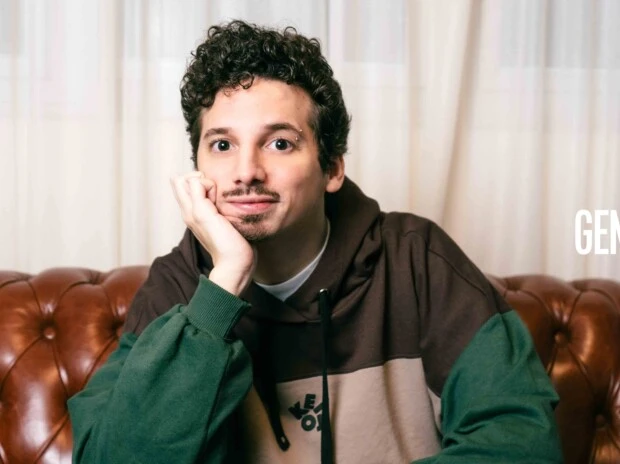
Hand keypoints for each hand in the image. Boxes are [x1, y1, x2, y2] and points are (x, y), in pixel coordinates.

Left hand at [170, 171, 254, 295]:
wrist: (236, 264)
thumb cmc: (223, 243)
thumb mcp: (205, 215)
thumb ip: (198, 194)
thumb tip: (200, 180)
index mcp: (188, 209)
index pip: (181, 180)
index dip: (198, 179)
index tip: (211, 193)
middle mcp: (193, 211)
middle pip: (189, 183)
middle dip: (205, 181)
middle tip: (216, 197)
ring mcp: (204, 216)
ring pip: (202, 191)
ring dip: (214, 190)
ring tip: (222, 204)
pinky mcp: (216, 220)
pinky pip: (213, 200)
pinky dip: (220, 198)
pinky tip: (227, 209)